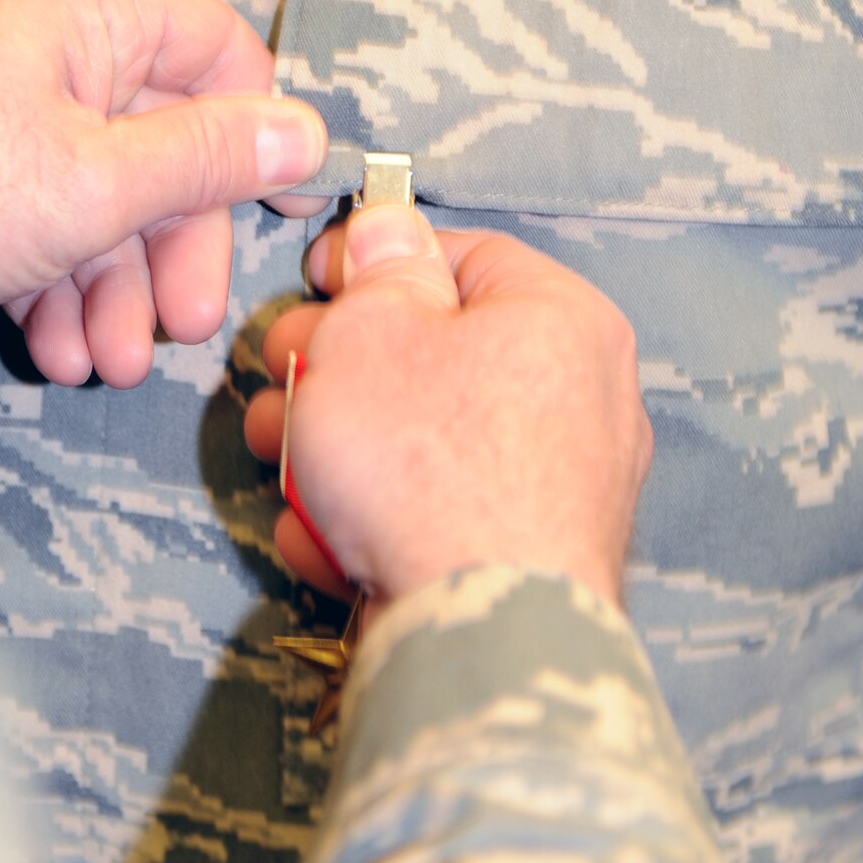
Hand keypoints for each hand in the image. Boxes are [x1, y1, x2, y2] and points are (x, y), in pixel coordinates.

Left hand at [0, 0, 327, 383]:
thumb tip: (303, 133)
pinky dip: (49, 274)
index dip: (253, 134)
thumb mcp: (95, 187)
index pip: (213, 46)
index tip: (276, 214)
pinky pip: (33, 204)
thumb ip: (207, 161)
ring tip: (102, 363)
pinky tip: (50, 348)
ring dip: (107, 282)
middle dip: (166, 246)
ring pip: (92, 185)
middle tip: (177, 329)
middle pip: (153, 134)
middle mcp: (35, 28)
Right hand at [244, 206, 651, 607]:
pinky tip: (325, 537)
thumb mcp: (370, 330)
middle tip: (280, 378)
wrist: (478, 633)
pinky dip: (377, 519)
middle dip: (334, 368)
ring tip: (283, 463)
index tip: (314, 282)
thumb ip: (375, 270)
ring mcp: (560, 486)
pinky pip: (439, 512)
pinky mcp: (527, 558)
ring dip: (336, 447)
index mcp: (561, 318)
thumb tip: (388, 229)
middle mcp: (581, 397)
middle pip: (434, 352)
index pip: (460, 252)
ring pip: (424, 439)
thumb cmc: (432, 470)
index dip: (373, 259)